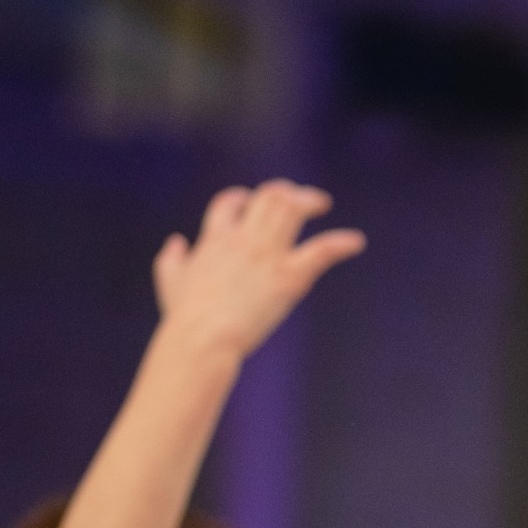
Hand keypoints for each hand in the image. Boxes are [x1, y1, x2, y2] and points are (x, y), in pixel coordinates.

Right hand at [152, 180, 365, 363]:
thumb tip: (176, 241)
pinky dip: (342, 243)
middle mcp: (243, 238)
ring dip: (310, 201)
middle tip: (300, 197)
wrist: (202, 336)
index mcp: (215, 238)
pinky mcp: (289, 277)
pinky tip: (357, 242)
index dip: (243, 197)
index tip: (252, 200)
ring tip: (322, 203)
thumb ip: (171, 258)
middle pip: (268, 197)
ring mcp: (267, 254)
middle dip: (285, 191)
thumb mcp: (170, 281)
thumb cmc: (185, 317)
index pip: (230, 202)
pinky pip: (322, 250)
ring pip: (293, 210)